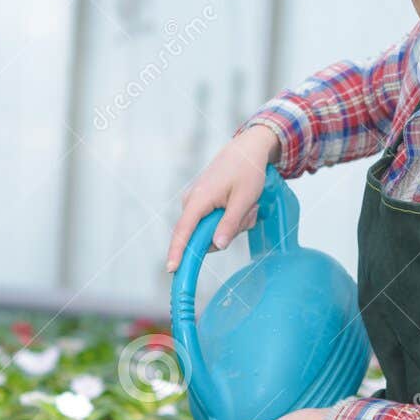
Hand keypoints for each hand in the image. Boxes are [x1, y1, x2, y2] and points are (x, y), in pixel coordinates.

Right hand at [165, 125, 281, 272]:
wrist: (247, 149)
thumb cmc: (247, 171)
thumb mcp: (243, 200)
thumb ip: (230, 224)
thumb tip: (217, 246)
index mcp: (199, 200)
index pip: (184, 232)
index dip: (177, 252)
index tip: (172, 269)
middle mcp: (192, 202)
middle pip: (203, 235)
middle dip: (228, 231)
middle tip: (248, 213)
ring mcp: (196, 202)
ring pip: (212, 229)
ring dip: (233, 224)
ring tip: (247, 205)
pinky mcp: (203, 202)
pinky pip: (214, 221)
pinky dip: (230, 217)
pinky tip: (241, 204)